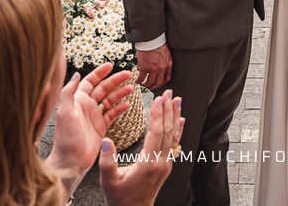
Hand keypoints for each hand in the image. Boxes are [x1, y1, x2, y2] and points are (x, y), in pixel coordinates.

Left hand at [49, 64, 134, 189]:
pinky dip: (120, 109)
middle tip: (128, 75)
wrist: (71, 161)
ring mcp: (94, 117)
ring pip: (110, 100)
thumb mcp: (65, 112)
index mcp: (77, 101)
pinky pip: (112, 114)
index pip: (90, 81)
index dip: (100, 73)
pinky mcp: (100, 127)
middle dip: (115, 81)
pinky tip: (127, 105)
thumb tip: (76, 74)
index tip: (111, 65)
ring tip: (131, 88)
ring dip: (120, 93)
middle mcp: (86, 107)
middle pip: (103, 89)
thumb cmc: (65, 138)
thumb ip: (68, 92)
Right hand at [99, 89, 183, 205]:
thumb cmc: (120, 198)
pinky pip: (174, 143)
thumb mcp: (108, 181)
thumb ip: (107, 161)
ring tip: (177, 101)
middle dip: (168, 110)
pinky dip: (178, 130)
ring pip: (173, 136)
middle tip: (170, 93)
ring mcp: (166, 164)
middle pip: (167, 131)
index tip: (159, 99)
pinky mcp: (166, 166)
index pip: (156, 133)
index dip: (158, 114)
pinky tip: (181, 121)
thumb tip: (106, 140)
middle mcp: (161, 162)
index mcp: (148, 163)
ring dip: (175, 116)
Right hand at [137, 44, 172, 89]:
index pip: (167, 78)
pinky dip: (139, 81)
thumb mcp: (166, 53)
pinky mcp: (144, 67)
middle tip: (150, 87)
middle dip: (154, 86)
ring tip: (143, 84)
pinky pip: (141, 78)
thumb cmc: (157, 43)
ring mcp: (153, 69)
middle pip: (159, 83)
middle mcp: (162, 68)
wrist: (151, 38)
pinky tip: (137, 81)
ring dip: (146, 85)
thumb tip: (162, 68)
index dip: (162, 83)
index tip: (158, 84)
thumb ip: (165, 61)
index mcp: (168, 64)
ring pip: (150, 82)